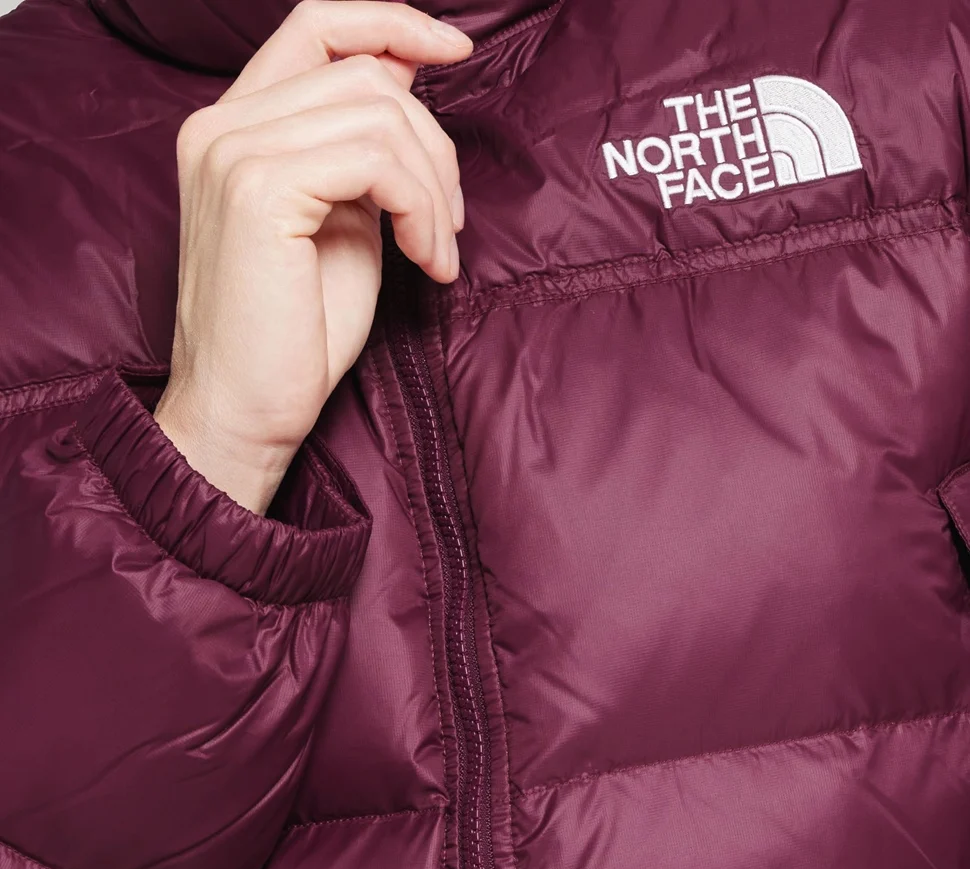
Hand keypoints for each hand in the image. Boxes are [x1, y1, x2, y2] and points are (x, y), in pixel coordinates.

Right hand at [153, 0, 472, 512]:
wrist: (246, 413)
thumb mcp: (343, 222)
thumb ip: (362, 153)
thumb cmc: (295, 336)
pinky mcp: (258, 189)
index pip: (315, 27)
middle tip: (449, 224)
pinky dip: (422, 209)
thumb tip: (408, 83)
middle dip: (435, 145)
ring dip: (434, 186)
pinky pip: (377, 159)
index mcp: (234, 128)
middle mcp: (221, 125)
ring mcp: (233, 151)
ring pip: (381, 112)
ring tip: (438, 252)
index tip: (456, 50)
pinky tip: (427, 262)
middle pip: (366, 74)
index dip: (392, 23)